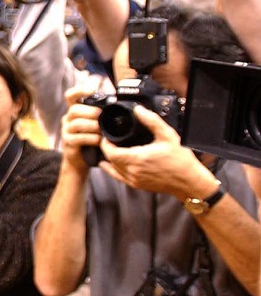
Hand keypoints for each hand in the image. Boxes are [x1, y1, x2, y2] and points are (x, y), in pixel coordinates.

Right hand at [61, 86, 102, 173]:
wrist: (80, 160)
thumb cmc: (91, 140)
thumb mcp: (95, 124)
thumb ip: (100, 115)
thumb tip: (116, 104)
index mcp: (75, 111)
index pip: (71, 96)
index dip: (79, 91)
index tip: (91, 89)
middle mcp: (68, 119)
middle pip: (74, 110)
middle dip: (90, 111)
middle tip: (101, 115)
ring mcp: (66, 131)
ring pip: (76, 124)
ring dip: (91, 126)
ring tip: (101, 129)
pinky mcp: (67, 143)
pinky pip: (77, 138)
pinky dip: (90, 138)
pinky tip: (98, 140)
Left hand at [98, 105, 217, 197]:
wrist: (190, 181)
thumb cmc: (181, 160)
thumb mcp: (168, 136)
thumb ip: (152, 121)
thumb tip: (139, 110)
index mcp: (137, 158)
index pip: (110, 151)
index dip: (105, 142)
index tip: (107, 135)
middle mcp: (133, 171)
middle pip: (110, 159)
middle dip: (107, 148)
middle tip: (109, 139)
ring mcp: (134, 180)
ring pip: (113, 169)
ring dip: (110, 158)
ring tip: (111, 148)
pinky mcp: (138, 185)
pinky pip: (118, 177)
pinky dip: (112, 170)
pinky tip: (110, 165)